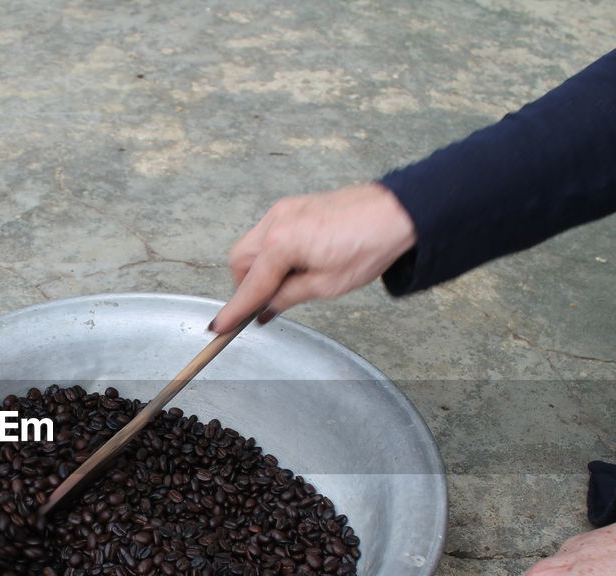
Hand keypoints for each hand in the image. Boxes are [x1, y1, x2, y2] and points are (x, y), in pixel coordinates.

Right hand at [209, 183, 415, 332]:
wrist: (397, 212)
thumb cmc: (369, 244)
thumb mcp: (327, 285)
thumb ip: (288, 297)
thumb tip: (265, 309)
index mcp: (282, 243)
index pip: (250, 285)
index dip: (234, 311)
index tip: (218, 328)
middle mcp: (275, 222)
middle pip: (240, 261)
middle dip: (249, 284)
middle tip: (270, 302)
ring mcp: (283, 210)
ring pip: (252, 246)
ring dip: (261, 268)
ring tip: (291, 281)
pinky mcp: (293, 207)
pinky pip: (268, 234)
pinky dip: (273, 253)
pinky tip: (297, 264)